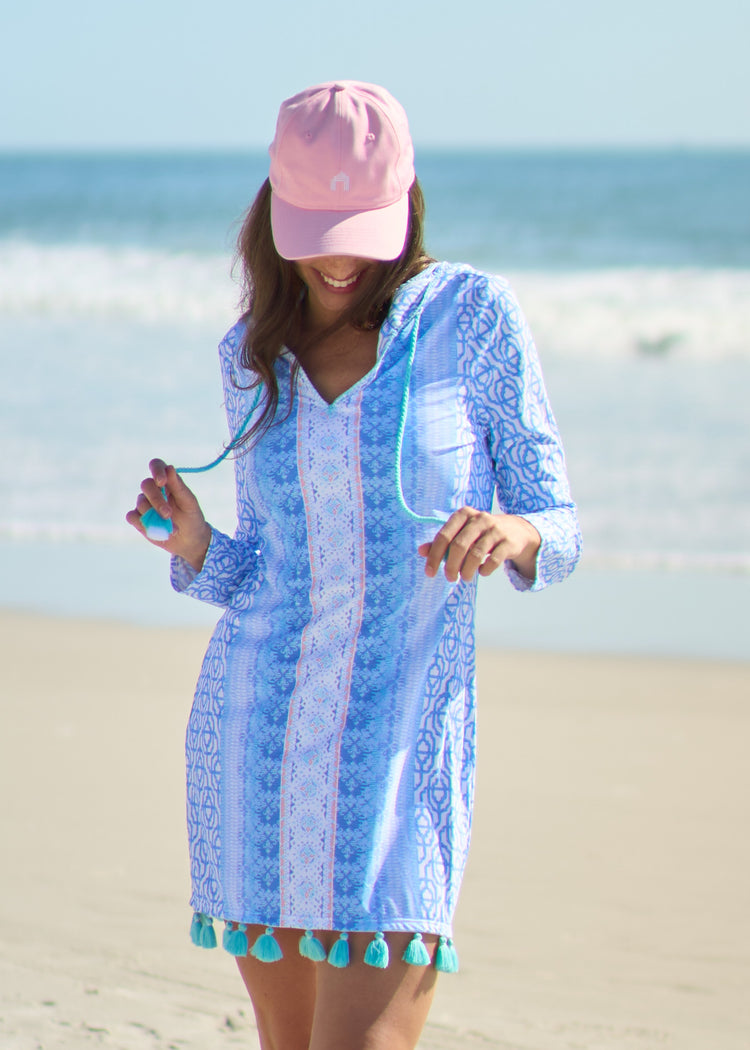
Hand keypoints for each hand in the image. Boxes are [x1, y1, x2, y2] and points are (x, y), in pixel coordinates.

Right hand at [126, 459, 211, 571]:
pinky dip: (142, 524)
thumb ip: (178, 486)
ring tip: (172, 529)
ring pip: (140, 502)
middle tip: (168, 514)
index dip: (156, 470)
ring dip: (155, 517)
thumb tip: (169, 468)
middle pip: (146, 485)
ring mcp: (144, 504)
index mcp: (167, 482)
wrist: (189, 541)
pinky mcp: (138, 519)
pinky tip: (156, 530)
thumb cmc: (191, 517)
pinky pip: (132, 516)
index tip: (162, 482)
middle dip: (156, 500)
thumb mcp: (189, 502)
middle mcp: (154, 490)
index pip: (156, 466)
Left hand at [418, 507, 540, 582]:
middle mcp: (479, 518)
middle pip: (459, 546)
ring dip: (467, 570)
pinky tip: (482, 571)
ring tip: (465, 578)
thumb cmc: (482, 533)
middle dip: (451, 566)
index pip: (444, 536)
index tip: (430, 573)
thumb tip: (421, 551)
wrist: (516, 531)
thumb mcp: (462, 533)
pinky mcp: (508, 542)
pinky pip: (493, 560)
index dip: (434, 556)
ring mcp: (495, 529)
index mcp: (463, 515)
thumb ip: (442, 542)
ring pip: (476, 554)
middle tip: (450, 578)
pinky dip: (485, 570)